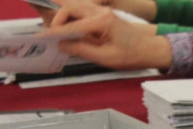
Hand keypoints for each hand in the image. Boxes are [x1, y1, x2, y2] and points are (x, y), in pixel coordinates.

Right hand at [44, 1, 167, 69]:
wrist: (149, 49)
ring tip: (57, 32)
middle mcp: (101, 12)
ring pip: (75, 6)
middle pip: (71, 8)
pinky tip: (67, 29)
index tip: (43, 37)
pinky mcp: (102, 13)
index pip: (73, 25)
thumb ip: (82, 50)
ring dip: (63, 16)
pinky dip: (71, 17)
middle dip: (57, 19)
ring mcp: (102, 10)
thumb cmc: (132, 55)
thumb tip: (62, 45)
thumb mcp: (106, 58)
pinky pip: (81, 10)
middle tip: (51, 35)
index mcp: (103, 21)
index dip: (56, 32)